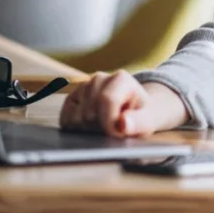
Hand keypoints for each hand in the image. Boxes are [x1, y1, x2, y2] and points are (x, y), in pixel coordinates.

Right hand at [59, 71, 187, 137]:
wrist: (133, 112)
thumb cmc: (140, 117)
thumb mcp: (148, 121)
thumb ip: (139, 122)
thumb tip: (124, 124)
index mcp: (121, 79)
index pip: (107, 100)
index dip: (109, 122)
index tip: (117, 133)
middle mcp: (100, 78)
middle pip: (89, 112)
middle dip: (99, 128)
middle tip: (112, 130)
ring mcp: (83, 87)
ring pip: (75, 117)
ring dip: (88, 129)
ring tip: (103, 126)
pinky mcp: (71, 99)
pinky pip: (65, 118)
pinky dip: (75, 128)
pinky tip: (90, 127)